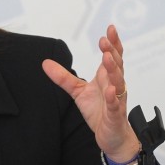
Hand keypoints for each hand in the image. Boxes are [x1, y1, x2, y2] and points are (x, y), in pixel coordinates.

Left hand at [42, 24, 138, 161]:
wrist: (110, 135)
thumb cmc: (99, 111)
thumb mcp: (78, 92)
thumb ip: (63, 77)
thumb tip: (45, 63)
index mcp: (107, 77)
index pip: (113, 56)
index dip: (112, 42)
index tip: (110, 28)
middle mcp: (115, 85)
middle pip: (117, 65)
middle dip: (112, 52)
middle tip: (105, 41)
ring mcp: (117, 99)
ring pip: (118, 82)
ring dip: (113, 70)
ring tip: (107, 58)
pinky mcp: (115, 115)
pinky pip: (115, 105)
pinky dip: (113, 98)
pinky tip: (110, 90)